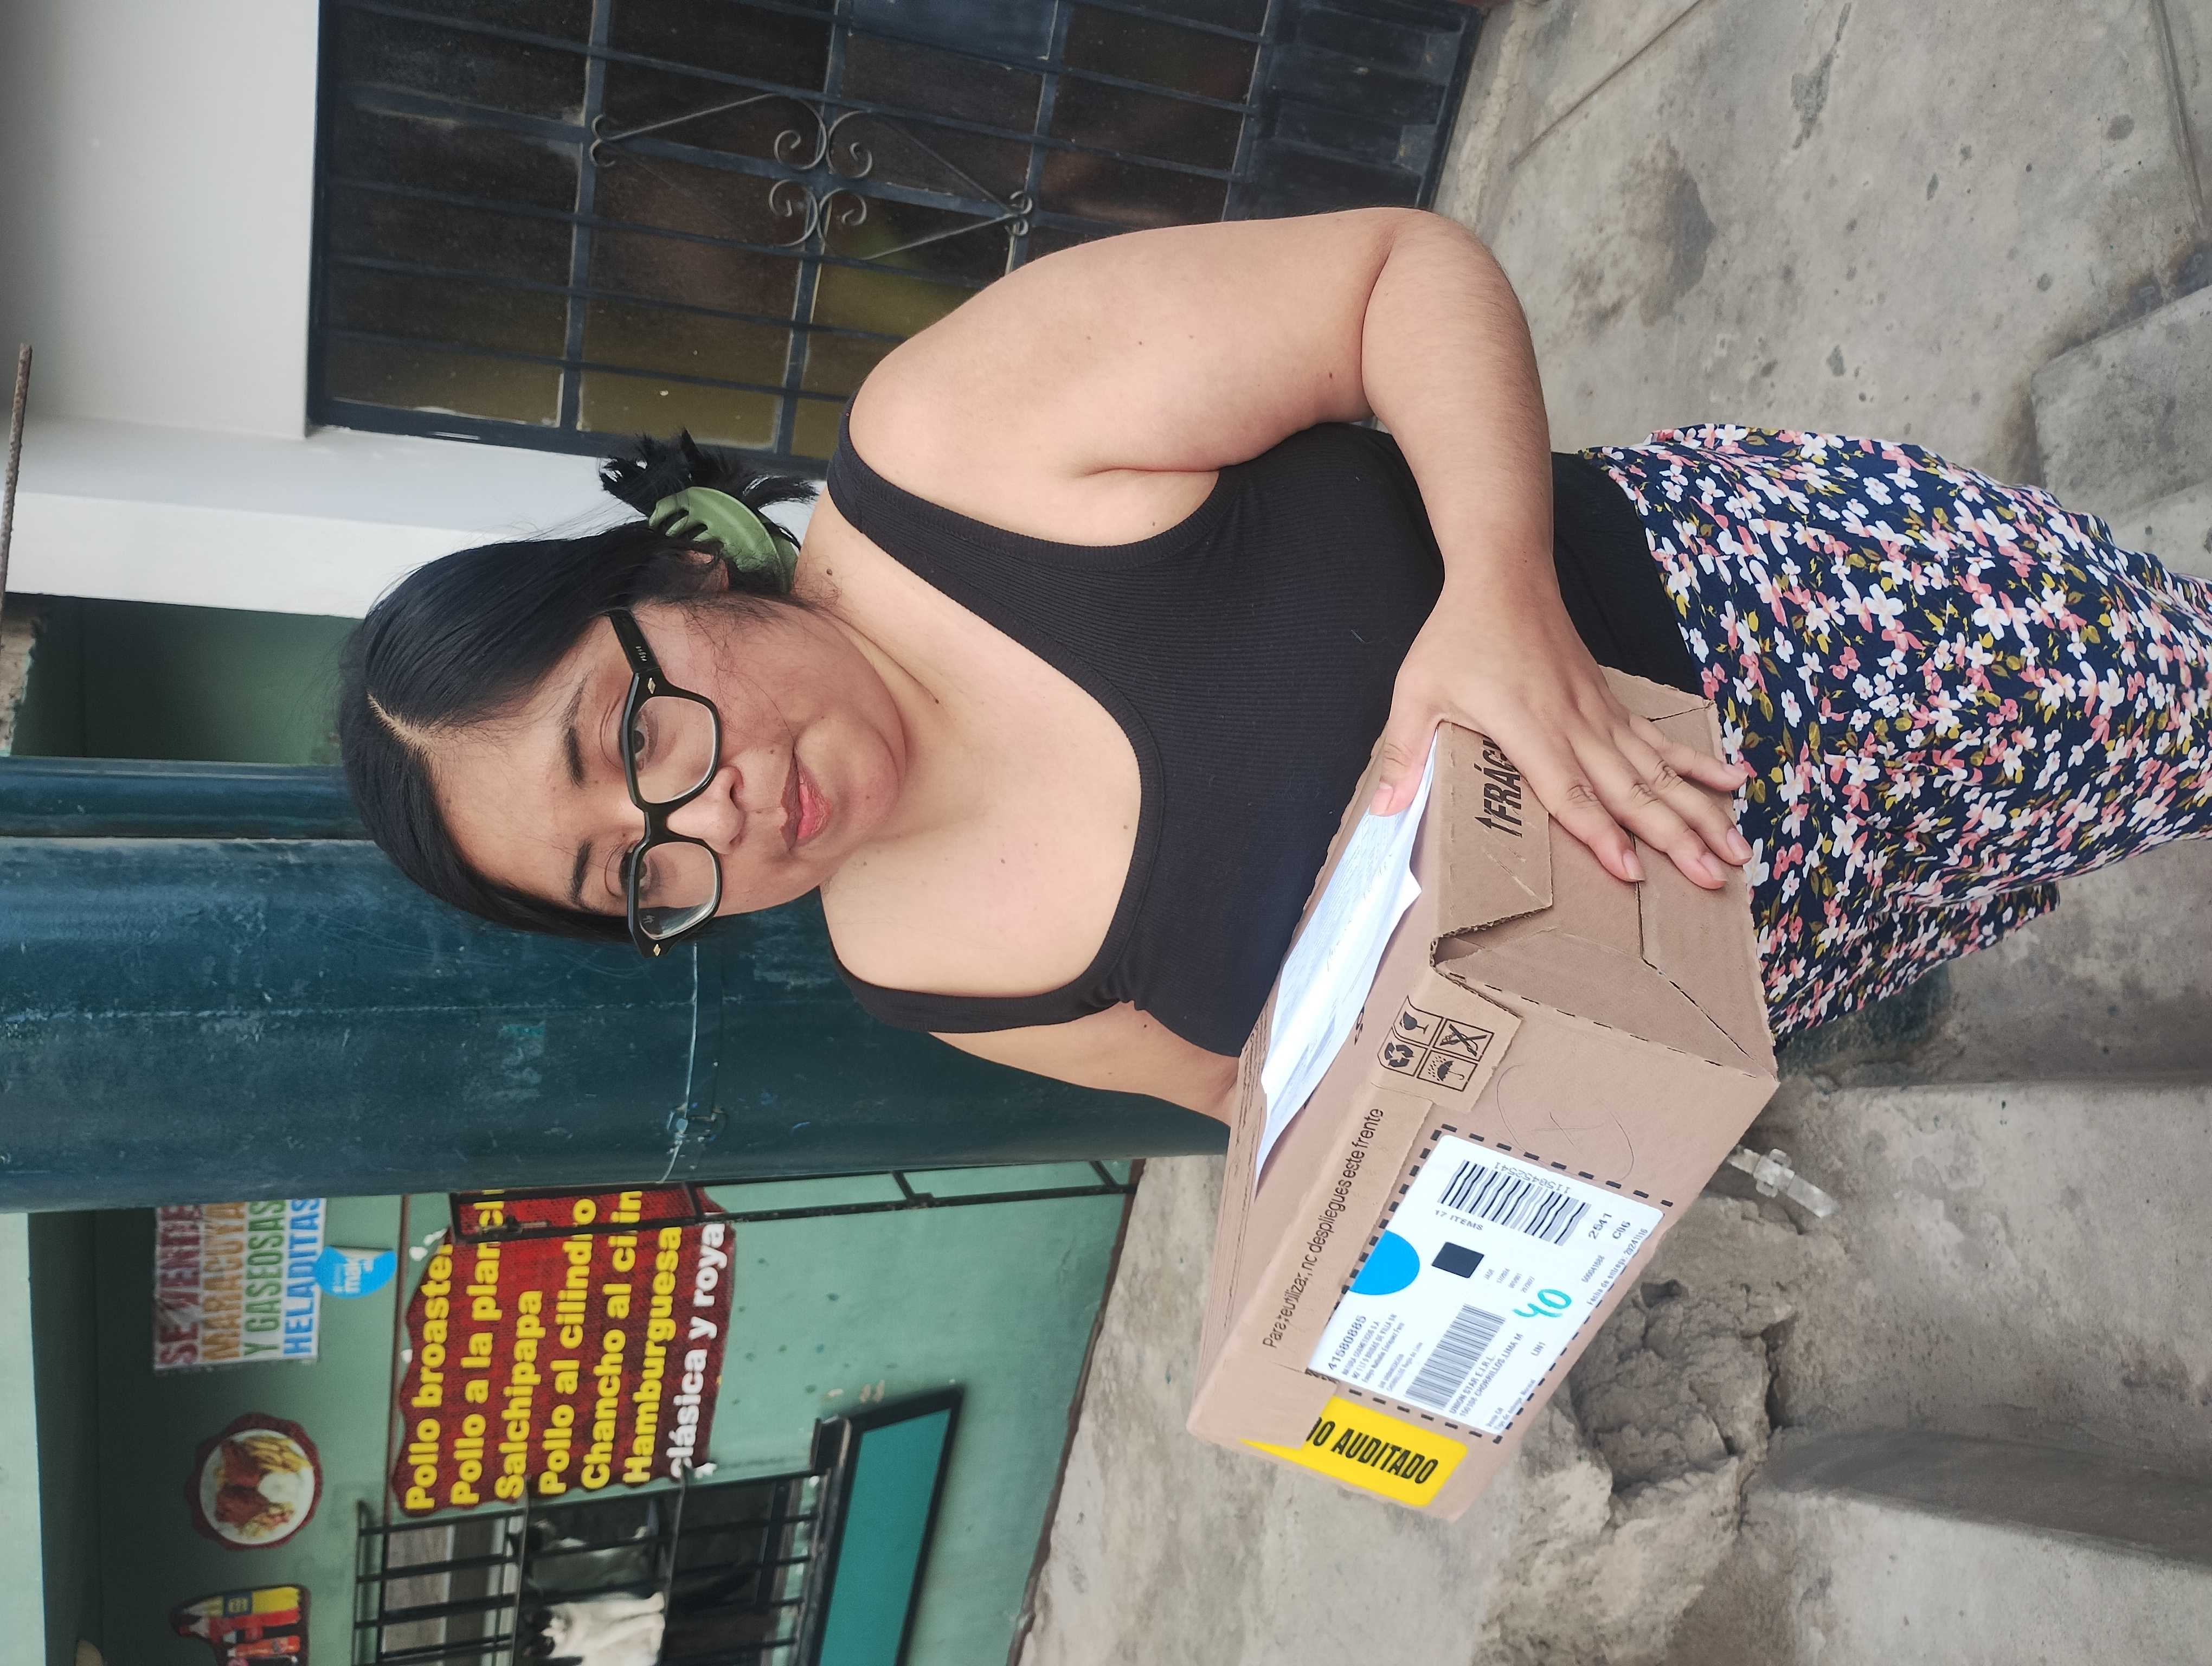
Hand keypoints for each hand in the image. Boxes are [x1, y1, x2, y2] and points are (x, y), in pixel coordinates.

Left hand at [1370, 577, 1752, 888]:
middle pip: (1632, 790)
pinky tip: (1733, 782)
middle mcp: (1575, 725)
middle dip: (1675, 837)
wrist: (1504, 574)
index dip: (1600, 834)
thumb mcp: (1416, 691)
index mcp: (1528, 728)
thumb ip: (1402, 753)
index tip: (1632, 872)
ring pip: (1658, 770)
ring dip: (1700, 810)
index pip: (1570, 792)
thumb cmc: (1458, 635)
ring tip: (1737, 849)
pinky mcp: (1610, 703)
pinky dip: (1697, 763)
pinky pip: (1660, 740)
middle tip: (1716, 876)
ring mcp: (1600, 713)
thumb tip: (1381, 813)